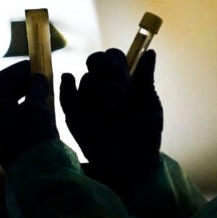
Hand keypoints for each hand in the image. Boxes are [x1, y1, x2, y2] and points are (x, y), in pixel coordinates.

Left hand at [0, 60, 58, 168]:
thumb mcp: (39, 109)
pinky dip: (21, 108)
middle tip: (35, 76)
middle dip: (15, 81)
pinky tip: (37, 110)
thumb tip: (38, 78)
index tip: (32, 65)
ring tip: (39, 91)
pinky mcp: (4, 143)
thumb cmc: (37, 139)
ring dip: (19, 94)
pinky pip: (9, 118)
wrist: (36, 174)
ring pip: (3, 106)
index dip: (14, 70)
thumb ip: (37, 89)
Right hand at [60, 49, 161, 190]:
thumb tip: (151, 52)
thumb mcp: (149, 106)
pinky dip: (66, 88)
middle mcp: (104, 88)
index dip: (114, 58)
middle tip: (113, 71)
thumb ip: (145, 79)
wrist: (133, 165)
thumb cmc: (145, 135)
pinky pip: (66, 98)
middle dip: (101, 62)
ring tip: (118, 102)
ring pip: (86, 80)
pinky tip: (69, 80)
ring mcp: (89, 101)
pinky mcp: (76, 116)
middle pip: (95, 62)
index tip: (120, 66)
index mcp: (123, 81)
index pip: (114, 58)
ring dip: (100, 84)